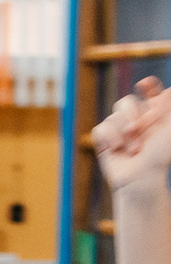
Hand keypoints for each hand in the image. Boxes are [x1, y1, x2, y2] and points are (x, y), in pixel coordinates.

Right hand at [92, 75, 170, 194]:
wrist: (141, 178)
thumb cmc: (160, 156)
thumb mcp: (169, 129)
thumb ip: (169, 108)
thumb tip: (169, 90)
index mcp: (154, 114)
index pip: (149, 92)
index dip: (146, 85)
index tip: (143, 85)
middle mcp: (136, 119)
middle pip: (126, 101)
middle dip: (132, 115)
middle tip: (138, 129)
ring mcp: (119, 130)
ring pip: (113, 116)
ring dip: (123, 132)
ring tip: (132, 149)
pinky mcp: (103, 141)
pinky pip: (100, 128)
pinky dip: (109, 138)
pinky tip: (116, 149)